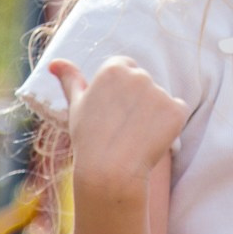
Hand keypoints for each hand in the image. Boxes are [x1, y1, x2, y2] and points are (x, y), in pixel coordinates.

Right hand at [51, 57, 187, 188]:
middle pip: (143, 82)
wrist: (109, 171)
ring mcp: (160, 92)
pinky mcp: (176, 109)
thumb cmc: (89, 139)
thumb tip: (55, 63)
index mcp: (114, 68)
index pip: (125, 66)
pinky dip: (170, 125)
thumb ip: (71, 80)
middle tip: (121, 125)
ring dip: (153, 113)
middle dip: (136, 100)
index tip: (112, 109)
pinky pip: (177, 112)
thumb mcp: (76, 105)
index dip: (119, 90)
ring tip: (134, 134)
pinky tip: (152, 138)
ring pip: (160, 99)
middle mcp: (139, 75)